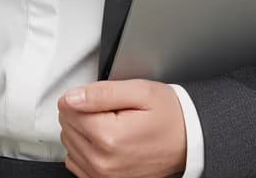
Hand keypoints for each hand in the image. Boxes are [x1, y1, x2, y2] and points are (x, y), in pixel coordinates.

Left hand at [57, 79, 186, 177]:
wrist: (188, 142)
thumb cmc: (169, 117)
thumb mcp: (140, 92)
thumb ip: (102, 93)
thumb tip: (72, 97)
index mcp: (110, 137)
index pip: (69, 109)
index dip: (83, 95)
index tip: (101, 95)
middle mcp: (103, 163)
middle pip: (67, 127)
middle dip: (81, 111)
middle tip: (109, 108)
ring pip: (69, 144)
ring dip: (82, 130)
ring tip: (109, 122)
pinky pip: (76, 164)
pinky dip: (84, 148)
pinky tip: (102, 139)